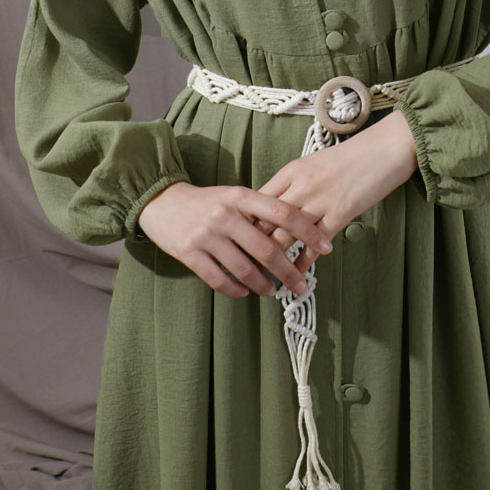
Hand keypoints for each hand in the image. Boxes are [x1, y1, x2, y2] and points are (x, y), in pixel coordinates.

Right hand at [136, 181, 332, 298]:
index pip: (283, 212)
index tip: (327, 247)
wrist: (162, 202)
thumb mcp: (234, 196)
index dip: (308, 231)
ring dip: (263, 284)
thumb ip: (259, 211)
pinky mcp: (189, 253)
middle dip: (289, 271)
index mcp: (241, 196)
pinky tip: (244, 292)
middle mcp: (225, 214)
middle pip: (266, 247)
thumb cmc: (207, 202)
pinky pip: (218, 279)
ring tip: (273, 291)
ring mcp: (207, 234)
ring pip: (244, 268)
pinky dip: (235, 289)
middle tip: (301, 286)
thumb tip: (293, 235)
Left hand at [258, 109, 416, 273]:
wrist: (383, 150)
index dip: (245, 223)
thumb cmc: (349, 156)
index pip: (256, 201)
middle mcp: (300, 186)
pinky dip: (303, 263)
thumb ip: (292, 184)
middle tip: (243, 265)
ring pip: (285, 237)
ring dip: (274, 261)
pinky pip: (314, 245)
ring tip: (264, 278)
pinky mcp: (339, 214)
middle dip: (251, 246)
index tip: (237, 241)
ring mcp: (319, 201)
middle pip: (265, 222)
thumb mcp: (313, 163)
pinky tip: (297, 275)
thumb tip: (273, 207)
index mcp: (291, 171)